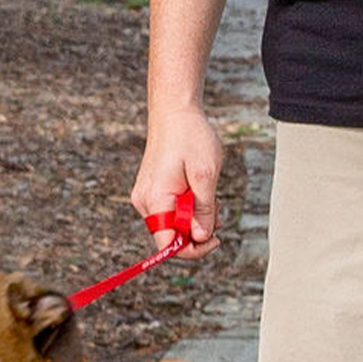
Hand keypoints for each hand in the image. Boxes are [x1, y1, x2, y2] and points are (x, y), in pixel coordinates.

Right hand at [132, 103, 228, 248]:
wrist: (174, 112)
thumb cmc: (191, 138)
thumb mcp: (206, 175)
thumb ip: (203, 209)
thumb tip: (201, 237)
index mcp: (156, 199)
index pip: (167, 245)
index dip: (192, 249)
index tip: (215, 239)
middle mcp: (145, 201)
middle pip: (170, 236)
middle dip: (197, 230)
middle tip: (217, 211)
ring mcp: (147, 195)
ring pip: (172, 223)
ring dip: (194, 218)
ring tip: (211, 197)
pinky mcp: (152, 189)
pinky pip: (170, 210)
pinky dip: (187, 207)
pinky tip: (200, 191)